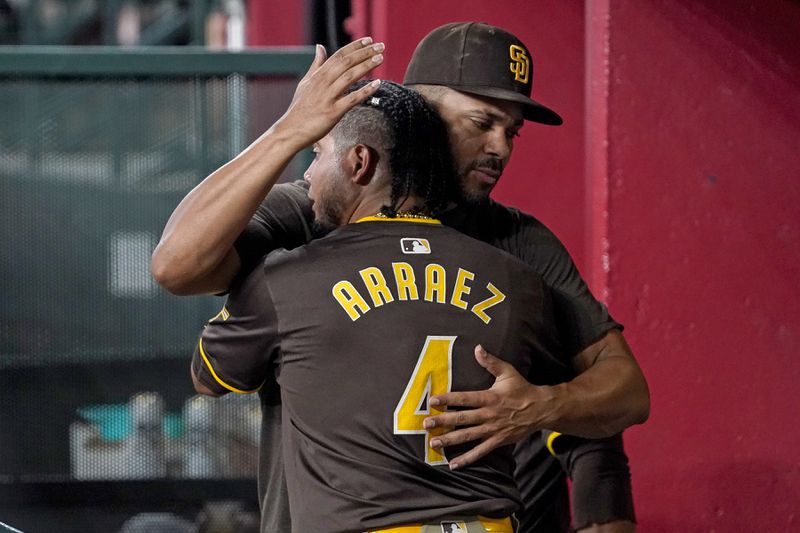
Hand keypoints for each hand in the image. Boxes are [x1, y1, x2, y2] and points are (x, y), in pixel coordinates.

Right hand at [275, 37, 383, 147]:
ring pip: (350, 76)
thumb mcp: (305, 83)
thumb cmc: (299, 109)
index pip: (339, 55)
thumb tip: (320, 47)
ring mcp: (328, 97)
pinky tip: (377, 84)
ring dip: (367, 66)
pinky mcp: (333, 112)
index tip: (368, 40)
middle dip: (365, 52)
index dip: (355, 47)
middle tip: (380, 46)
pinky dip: (365, 91)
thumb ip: (316, 65)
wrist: (290, 131)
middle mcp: (323, 83)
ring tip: (380, 58)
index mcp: (318, 75)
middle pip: (346, 62)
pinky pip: (352, 99)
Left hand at [424, 345, 552, 469]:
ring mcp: (493, 430)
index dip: (448, 399)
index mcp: (490, 398)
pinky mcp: (498, 441)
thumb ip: (490, 362)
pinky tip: (453, 464)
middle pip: (463, 419)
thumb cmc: (522, 389)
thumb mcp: (508, 372)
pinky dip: (467, 458)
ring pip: (468, 436)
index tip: (432, 400)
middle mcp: (489, 415)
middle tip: (426, 424)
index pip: (465, 398)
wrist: (541, 409)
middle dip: (443, 422)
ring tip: (433, 443)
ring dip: (450, 440)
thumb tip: (477, 348)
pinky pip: (480, 452)